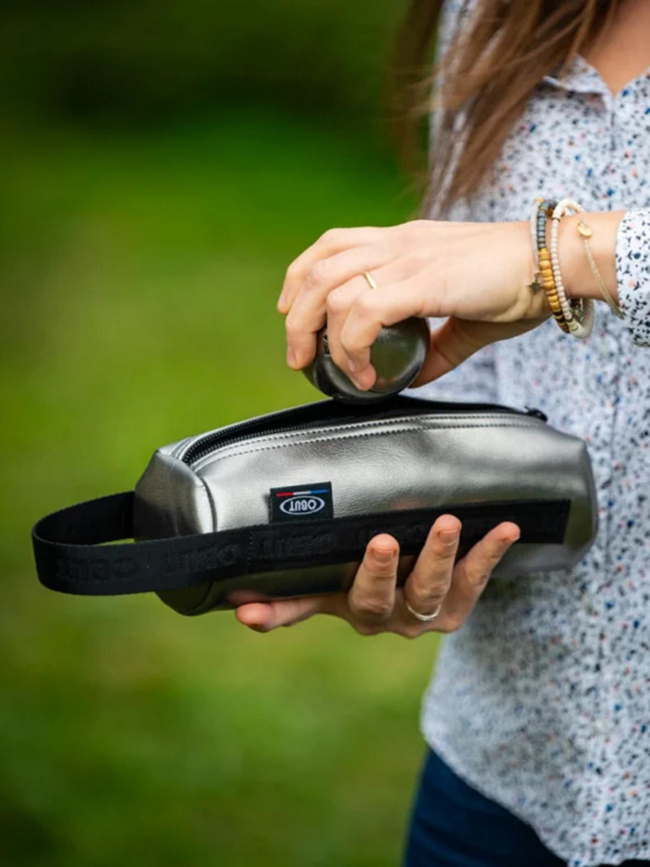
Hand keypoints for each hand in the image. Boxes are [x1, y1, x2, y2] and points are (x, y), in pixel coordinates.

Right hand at [234, 516, 519, 637]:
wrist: (426, 584)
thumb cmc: (366, 570)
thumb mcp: (331, 578)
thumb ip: (293, 585)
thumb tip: (233, 598)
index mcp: (344, 606)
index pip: (304, 608)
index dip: (276, 612)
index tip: (248, 609)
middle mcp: (384, 617)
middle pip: (377, 600)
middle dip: (379, 572)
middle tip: (382, 540)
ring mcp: (424, 614)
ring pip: (430, 591)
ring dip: (438, 557)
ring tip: (446, 523)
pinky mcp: (459, 605)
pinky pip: (476, 579)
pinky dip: (490, 553)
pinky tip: (505, 527)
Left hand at [278, 219, 549, 389]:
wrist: (555, 262)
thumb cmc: (517, 283)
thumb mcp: (465, 316)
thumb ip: (436, 346)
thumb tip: (414, 376)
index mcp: (404, 242)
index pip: (332, 244)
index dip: (301, 276)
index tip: (293, 311)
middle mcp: (398, 244)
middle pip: (318, 269)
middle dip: (297, 317)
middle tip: (298, 356)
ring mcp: (409, 259)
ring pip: (332, 290)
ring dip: (320, 336)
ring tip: (331, 369)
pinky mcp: (423, 281)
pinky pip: (364, 312)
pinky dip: (353, 346)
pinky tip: (363, 371)